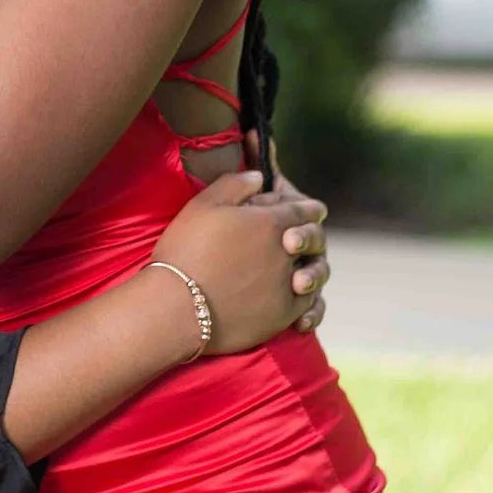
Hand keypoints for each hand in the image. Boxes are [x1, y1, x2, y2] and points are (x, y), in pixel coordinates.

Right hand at [148, 170, 330, 355]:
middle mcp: (286, 253)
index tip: (316, 209)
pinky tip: (298, 300)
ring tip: (303, 272)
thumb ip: (234, 185)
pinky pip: (308, 306)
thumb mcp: (203, 205)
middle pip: (314, 240)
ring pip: (314, 274)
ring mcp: (287, 286)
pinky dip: (309, 301)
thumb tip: (259, 177)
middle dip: (313, 235)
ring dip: (313, 269)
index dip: (309, 208)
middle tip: (309, 237)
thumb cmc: (185, 251)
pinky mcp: (282, 316)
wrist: (176, 308)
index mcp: (270, 222)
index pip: (302, 210)